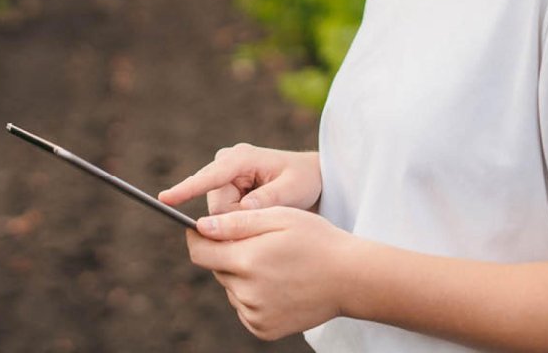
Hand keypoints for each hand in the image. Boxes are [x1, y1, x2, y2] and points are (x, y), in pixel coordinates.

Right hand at [158, 144, 320, 214]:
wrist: (310, 178)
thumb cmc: (303, 180)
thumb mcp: (294, 188)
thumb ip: (269, 199)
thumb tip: (242, 211)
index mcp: (241, 158)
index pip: (210, 176)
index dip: (187, 188)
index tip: (165, 199)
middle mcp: (226, 162)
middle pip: (217, 206)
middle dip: (238, 219)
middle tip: (271, 216)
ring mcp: (223, 174)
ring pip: (218, 213)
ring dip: (241, 220)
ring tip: (268, 210)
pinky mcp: (223, 187)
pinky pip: (222, 214)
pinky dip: (238, 220)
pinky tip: (258, 212)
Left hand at [187, 207, 351, 340]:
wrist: (350, 279)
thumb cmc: (316, 240)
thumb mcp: (278, 217)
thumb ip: (236, 223)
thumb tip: (201, 226)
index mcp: (248, 261)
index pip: (199, 252)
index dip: (196, 237)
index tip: (199, 228)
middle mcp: (247, 293)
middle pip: (216, 269)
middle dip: (227, 254)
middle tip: (257, 244)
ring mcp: (255, 314)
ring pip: (230, 288)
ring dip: (241, 275)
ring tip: (272, 265)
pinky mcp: (263, 329)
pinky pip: (243, 307)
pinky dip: (251, 295)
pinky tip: (276, 284)